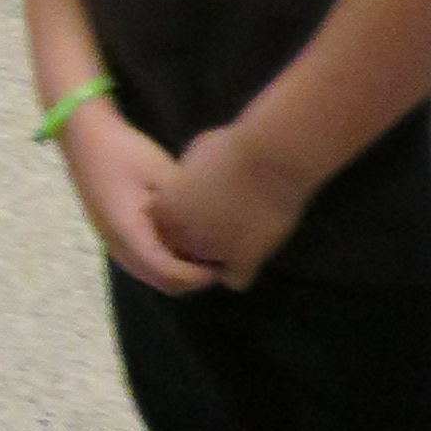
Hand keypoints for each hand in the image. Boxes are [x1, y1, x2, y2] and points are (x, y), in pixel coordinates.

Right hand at [61, 100, 223, 294]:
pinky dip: (164, 262)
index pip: (167, 271)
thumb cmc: (123, 151)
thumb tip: (215, 229)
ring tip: (205, 255)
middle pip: (159, 281)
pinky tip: (183, 242)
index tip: (223, 268)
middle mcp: (117, 245)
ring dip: (177, 273)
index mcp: (128, 232)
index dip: (196, 276)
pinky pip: (142, 261)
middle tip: (220, 264)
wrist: (84, 135)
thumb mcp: (162, 173)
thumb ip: (184, 205)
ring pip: (149, 274)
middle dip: (190, 281)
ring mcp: (112, 241)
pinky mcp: (113, 234)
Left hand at [149, 118, 310, 292]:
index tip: (197, 208)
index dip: (178, 221)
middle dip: (195, 243)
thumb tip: (191, 181)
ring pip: (207, 269)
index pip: (161, 228)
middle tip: (220, 225)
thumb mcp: (195, 157)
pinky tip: (252, 253)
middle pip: (181, 252)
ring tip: (238, 236)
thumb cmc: (233, 149)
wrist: (268, 159)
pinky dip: (242, 271)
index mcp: (165, 208)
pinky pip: (235, 280)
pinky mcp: (242, 261)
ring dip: (218, 258)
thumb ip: (186, 178)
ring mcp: (210, 251)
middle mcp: (182, 235)